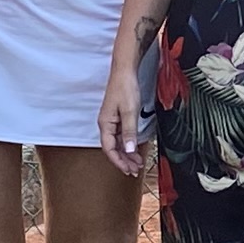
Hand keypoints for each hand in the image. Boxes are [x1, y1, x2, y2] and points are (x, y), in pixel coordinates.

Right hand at [99, 57, 149, 174]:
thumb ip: (129, 132)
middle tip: (135, 171)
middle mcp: (106, 124)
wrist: (125, 71)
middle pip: (113, 148)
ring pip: (118, 143)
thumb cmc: (125, 88)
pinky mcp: (118, 117)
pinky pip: (121, 136)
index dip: (119, 162)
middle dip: (124, 161)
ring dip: (127, 154)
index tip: (128, 170)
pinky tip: (135, 149)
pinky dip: (128, 144)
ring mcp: (112, 121)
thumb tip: (128, 150)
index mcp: (105, 124)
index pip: (109, 149)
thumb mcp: (129, 112)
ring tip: (137, 163)